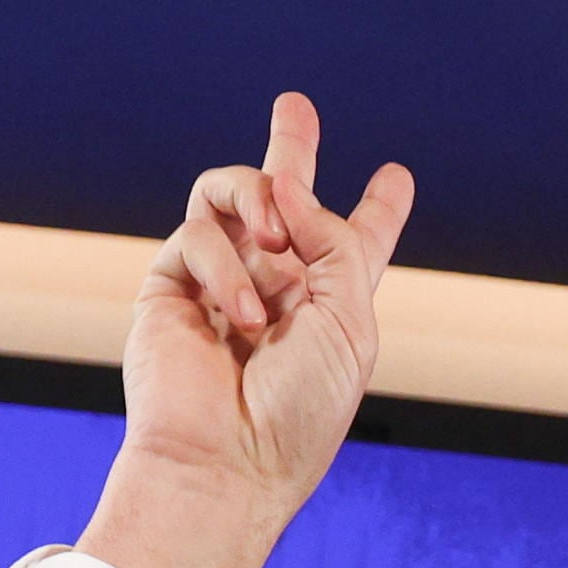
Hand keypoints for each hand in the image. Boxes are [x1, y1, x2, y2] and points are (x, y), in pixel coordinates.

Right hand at [80, 92, 416, 567]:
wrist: (226, 462)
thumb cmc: (298, 410)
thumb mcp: (348, 319)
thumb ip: (332, 238)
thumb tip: (285, 185)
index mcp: (329, 304)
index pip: (354, 244)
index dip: (378, 211)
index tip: (396, 178)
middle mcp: (276, 288)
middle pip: (285, 201)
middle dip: (292, 150)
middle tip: (294, 105)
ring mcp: (221, 283)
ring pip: (232, 194)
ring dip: (260, 194)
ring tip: (275, 236)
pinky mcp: (172, 286)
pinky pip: (199, 232)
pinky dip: (226, 264)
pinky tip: (245, 315)